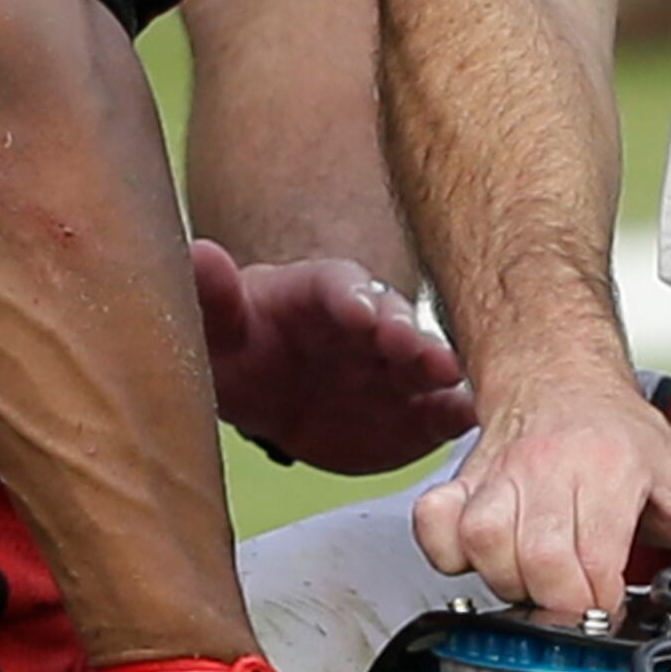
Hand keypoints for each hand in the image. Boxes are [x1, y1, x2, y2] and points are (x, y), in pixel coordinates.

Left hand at [191, 242, 472, 474]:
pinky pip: (442, 411)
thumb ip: (211, 294)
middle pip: (393, 320)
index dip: (350, 296)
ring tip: (449, 378)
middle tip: (412, 346)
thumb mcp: (217, 323)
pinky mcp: (416, 412)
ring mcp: (395, 368)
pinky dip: (460, 413)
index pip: (339, 286)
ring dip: (437, 368)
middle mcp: (369, 324)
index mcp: (321, 293)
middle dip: (404, 331)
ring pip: (424, 363)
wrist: (266, 391)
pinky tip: (473, 418)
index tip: (359, 309)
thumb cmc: (242, 343)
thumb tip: (197, 254)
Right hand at [413, 354, 670, 616]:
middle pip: (534, 565)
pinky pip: (437, 531)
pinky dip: (452, 554)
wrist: (556, 370)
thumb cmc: (618, 432)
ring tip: (542, 575)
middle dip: (559, 600)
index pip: (591, 564)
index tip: (616, 607)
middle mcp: (547, 470)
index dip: (604, 602)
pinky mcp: (460, 484)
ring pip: (484, 552)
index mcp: (608, 470)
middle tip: (581, 597)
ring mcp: (497, 477)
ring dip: (511, 580)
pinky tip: (487, 553)